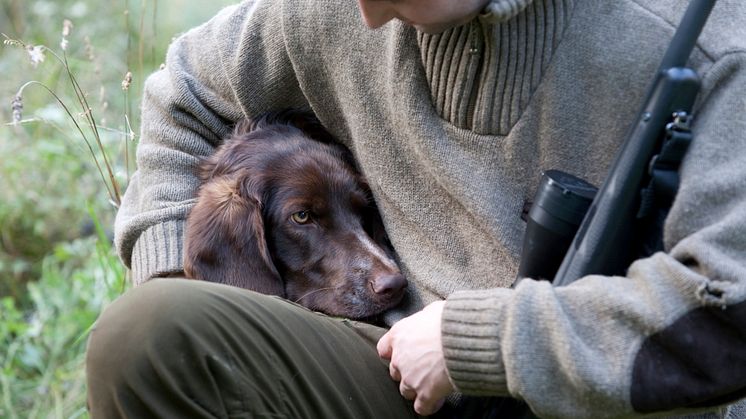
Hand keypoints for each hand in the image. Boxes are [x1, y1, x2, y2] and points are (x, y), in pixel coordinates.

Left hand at [377, 301, 453, 415]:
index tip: (402, 353)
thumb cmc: (450, 321)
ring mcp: (411, 378)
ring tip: (431, 384)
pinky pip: (421, 407)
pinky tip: (436, 400)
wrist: (463, 339)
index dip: (393, 353)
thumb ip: (425, 317)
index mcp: (399, 335)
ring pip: (405, 391)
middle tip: (423, 368)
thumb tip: (429, 316)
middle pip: (395, 372)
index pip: (384, 349)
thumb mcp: (434, 310)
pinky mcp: (425, 394)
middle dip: (407, 371)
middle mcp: (400, 358)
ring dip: (416, 389)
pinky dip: (428, 406)